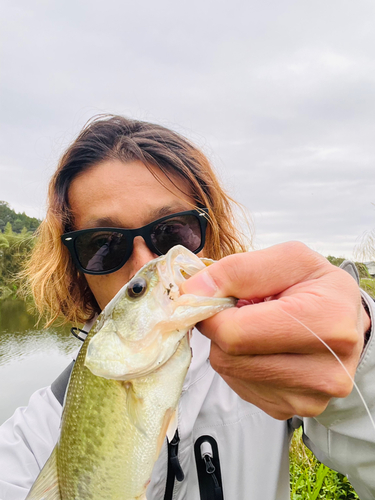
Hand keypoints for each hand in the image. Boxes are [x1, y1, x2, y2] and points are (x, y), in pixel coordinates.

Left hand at [181, 242, 368, 419]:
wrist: (347, 322)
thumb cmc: (318, 286)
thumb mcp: (289, 259)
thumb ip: (238, 270)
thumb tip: (191, 291)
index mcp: (327, 323)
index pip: (236, 333)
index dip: (212, 312)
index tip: (214, 297)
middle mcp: (324, 372)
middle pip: (228, 358)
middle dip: (221, 328)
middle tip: (242, 309)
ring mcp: (308, 398)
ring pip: (230, 373)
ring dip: (231, 346)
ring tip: (260, 327)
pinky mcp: (292, 410)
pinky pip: (240, 386)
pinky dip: (241, 363)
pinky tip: (264, 347)